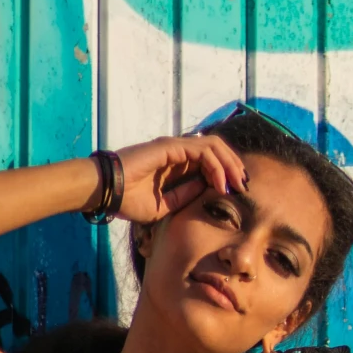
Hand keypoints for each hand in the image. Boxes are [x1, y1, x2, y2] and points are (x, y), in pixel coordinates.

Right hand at [111, 134, 249, 225]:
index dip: (228, 173)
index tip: (237, 192)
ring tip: (237, 185)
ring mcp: (175, 147)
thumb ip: (186, 196)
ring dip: (230, 165)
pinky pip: (203, 151)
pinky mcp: (171, 147)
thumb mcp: (166, 206)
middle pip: (217, 150)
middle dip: (235, 167)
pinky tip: (221, 184)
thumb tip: (207, 189)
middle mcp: (178, 152)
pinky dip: (216, 166)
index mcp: (177, 164)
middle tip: (244, 187)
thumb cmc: (130, 200)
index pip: (211, 160)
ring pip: (214, 147)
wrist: (109, 192)